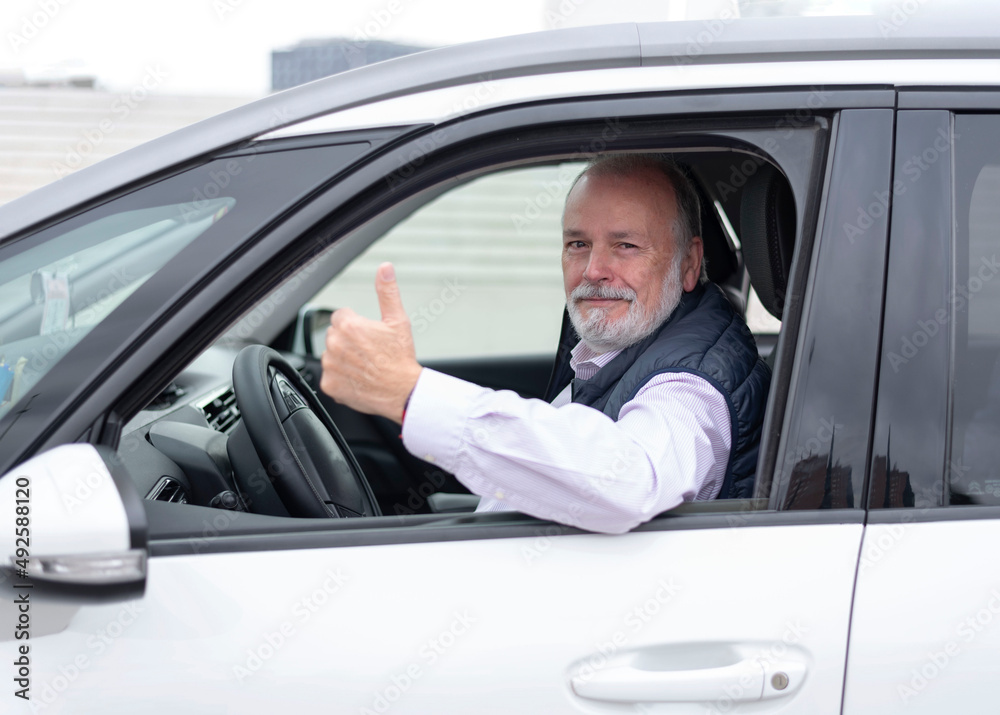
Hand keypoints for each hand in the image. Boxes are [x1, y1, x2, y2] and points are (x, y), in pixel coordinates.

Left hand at [320, 263, 422, 423]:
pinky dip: (341, 378)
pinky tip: (359, 378)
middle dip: (348, 340)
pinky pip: (330, 376)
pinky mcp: (329, 384)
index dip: (356, 325)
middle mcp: (335, 344)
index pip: (341, 316)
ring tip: (365, 366)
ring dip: (343, 358)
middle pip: (335, 335)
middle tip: (369, 351)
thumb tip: (385, 268)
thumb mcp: (398, 321)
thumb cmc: (400, 358)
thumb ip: (387, 292)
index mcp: (348, 325)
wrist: (402, 391)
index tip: (369, 336)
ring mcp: (330, 365)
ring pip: (331, 355)